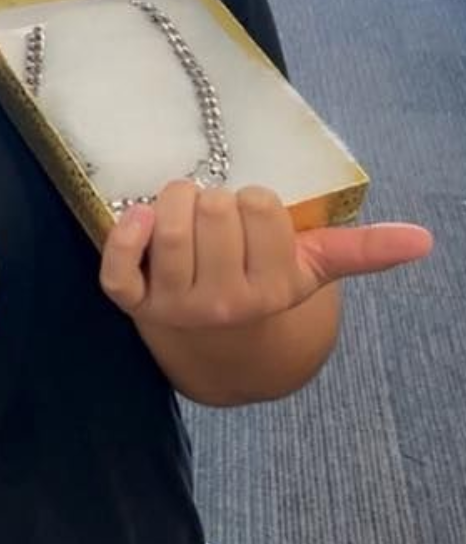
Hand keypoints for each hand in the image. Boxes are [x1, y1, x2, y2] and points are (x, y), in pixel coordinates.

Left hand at [99, 180, 432, 329]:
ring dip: (172, 202)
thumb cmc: (260, 284)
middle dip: (214, 197)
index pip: (259, 207)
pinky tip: (138, 217)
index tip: (252, 217)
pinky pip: (118, 267)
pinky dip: (124, 236)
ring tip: (182, 207)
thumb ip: (360, 251)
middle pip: (213, 210)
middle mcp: (225, 301)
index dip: (254, 200)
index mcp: (273, 287)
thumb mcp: (309, 268)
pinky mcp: (133, 304)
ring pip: (169, 229)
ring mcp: (176, 305)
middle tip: (214, 213)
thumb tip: (424, 238)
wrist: (217, 346)